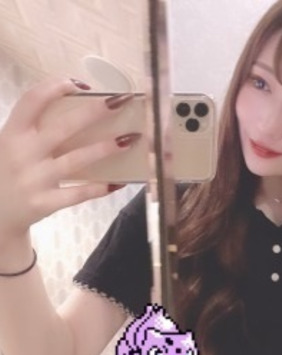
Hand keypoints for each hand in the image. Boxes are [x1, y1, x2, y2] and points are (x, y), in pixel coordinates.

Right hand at [0, 78, 136, 239]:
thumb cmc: (9, 171)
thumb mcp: (12, 146)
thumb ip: (36, 131)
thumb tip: (82, 113)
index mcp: (12, 133)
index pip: (32, 100)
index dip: (56, 87)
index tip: (82, 85)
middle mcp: (22, 154)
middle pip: (63, 127)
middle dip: (94, 112)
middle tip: (121, 101)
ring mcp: (34, 180)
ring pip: (76, 159)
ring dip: (106, 148)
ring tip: (130, 139)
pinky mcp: (44, 203)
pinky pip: (78, 193)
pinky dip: (100, 188)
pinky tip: (119, 182)